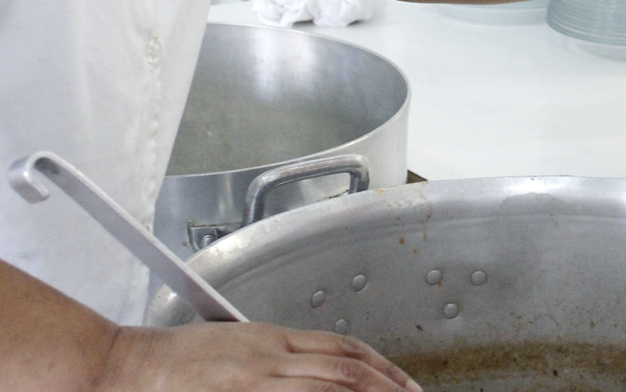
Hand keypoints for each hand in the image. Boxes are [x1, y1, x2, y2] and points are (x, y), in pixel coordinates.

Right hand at [99, 322, 420, 391]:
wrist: (124, 369)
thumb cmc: (171, 363)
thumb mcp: (236, 346)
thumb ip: (277, 357)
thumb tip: (316, 372)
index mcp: (272, 338)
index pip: (343, 348)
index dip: (381, 365)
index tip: (404, 382)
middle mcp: (271, 358)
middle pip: (346, 369)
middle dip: (388, 385)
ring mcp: (257, 382)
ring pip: (330, 385)